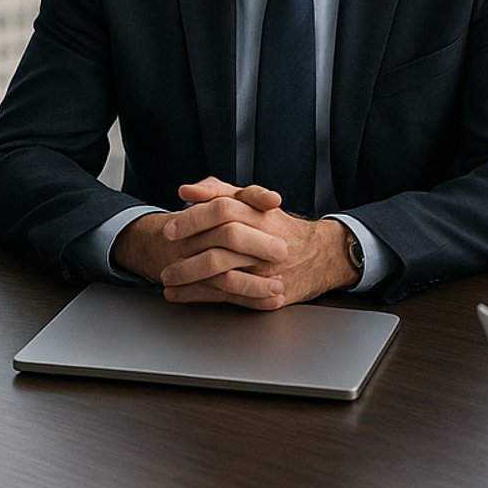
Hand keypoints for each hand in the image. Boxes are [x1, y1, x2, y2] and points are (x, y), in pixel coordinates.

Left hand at [112, 177, 357, 308]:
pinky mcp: (268, 293)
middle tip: (166, 253)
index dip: (194, 217)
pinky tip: (181, 295)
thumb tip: (185, 191)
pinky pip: (230, 297)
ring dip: (191, 276)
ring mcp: (268, 268)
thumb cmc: (279, 227)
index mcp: (260, 213)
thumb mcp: (252, 202)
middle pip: (224, 239)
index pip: (224, 208)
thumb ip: (219, 191)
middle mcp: (266, 239)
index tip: (170, 227)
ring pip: (225, 271)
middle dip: (190, 248)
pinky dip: (200, 297)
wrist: (321, 256)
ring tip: (167, 278)